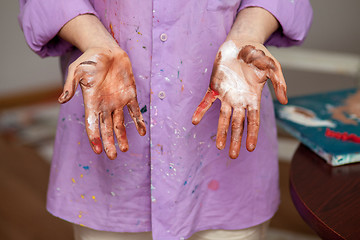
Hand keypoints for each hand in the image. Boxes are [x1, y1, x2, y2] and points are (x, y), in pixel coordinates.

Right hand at [58, 47, 145, 159]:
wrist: (106, 50)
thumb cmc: (90, 59)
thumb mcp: (76, 70)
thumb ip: (70, 85)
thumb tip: (61, 100)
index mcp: (91, 102)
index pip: (92, 124)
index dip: (94, 137)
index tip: (97, 150)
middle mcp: (105, 105)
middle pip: (107, 129)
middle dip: (109, 143)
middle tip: (113, 156)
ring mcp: (118, 101)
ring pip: (120, 124)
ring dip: (123, 137)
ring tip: (125, 149)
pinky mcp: (129, 95)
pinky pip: (135, 111)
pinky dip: (139, 121)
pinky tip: (142, 132)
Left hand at [192, 40, 286, 158]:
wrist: (241, 42)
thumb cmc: (258, 54)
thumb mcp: (273, 67)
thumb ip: (280, 83)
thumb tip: (285, 101)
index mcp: (253, 98)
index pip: (253, 120)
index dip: (252, 134)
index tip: (251, 148)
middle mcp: (239, 100)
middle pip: (238, 124)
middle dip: (235, 140)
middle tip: (232, 155)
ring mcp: (226, 95)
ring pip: (223, 118)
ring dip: (221, 132)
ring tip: (219, 147)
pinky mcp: (215, 87)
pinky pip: (206, 101)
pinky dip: (201, 111)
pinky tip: (195, 121)